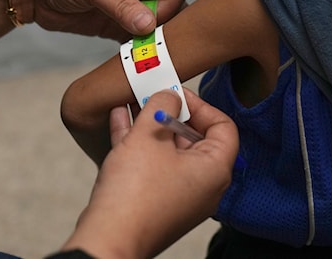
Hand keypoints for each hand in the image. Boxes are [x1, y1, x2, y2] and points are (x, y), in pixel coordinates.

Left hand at [13, 0, 187, 38]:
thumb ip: (122, 4)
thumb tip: (150, 25)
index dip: (171, 5)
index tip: (156, 22)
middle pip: (170, 9)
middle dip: (166, 27)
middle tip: (156, 44)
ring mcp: (128, 8)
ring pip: (155, 28)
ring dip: (152, 42)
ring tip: (143, 54)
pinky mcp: (115, 27)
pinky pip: (136, 42)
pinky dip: (137, 51)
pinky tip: (131, 59)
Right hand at [62, 89, 237, 258]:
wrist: (108, 238)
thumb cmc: (135, 193)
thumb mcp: (149, 135)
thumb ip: (161, 106)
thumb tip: (168, 97)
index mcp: (214, 170)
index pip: (223, 127)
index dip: (200, 105)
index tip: (176, 94)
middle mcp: (202, 185)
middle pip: (194, 137)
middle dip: (170, 112)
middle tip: (152, 95)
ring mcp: (179, 195)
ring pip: (168, 150)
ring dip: (150, 124)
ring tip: (132, 101)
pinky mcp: (156, 202)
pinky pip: (152, 165)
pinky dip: (139, 142)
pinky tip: (121, 120)